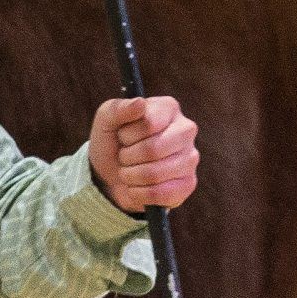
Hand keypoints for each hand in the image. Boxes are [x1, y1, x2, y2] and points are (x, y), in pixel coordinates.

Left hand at [90, 95, 198, 214]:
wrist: (109, 174)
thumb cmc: (112, 141)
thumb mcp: (106, 120)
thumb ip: (119, 109)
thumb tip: (139, 103)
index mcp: (168, 108)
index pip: (149, 123)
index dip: (128, 134)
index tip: (123, 136)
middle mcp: (186, 130)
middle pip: (154, 149)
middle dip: (128, 157)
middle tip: (124, 156)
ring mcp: (190, 158)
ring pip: (155, 174)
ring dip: (131, 176)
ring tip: (129, 170)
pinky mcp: (188, 183)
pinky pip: (161, 194)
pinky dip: (139, 193)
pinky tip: (137, 187)